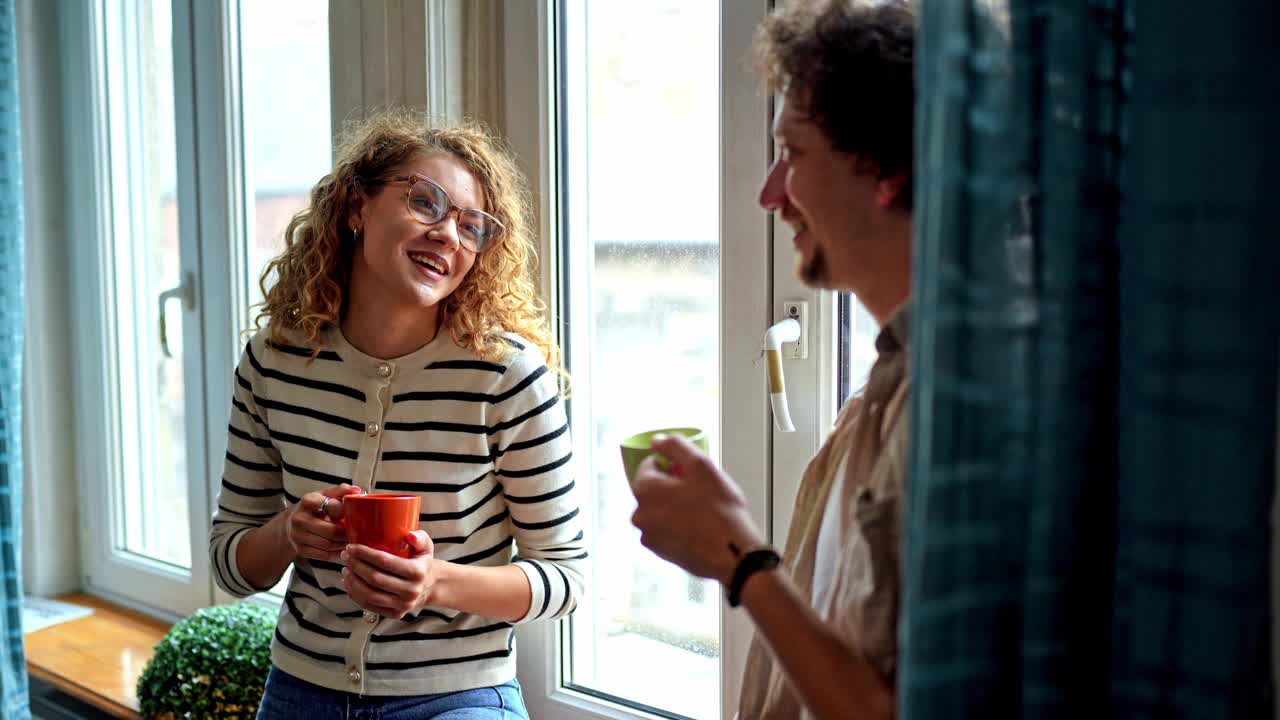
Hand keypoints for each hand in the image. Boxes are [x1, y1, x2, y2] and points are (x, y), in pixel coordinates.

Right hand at [284, 484, 363, 562]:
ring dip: (343, 544)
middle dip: (347, 533)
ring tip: (352, 541)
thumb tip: (357, 490)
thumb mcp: (325, 494)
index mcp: (308, 501)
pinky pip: (323, 556)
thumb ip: (341, 491)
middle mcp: (299, 519)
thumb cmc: (315, 507)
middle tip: (358, 533)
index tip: (355, 515)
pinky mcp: (299, 550)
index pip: (332, 507)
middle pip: (331, 531)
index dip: (346, 512)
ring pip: (328, 545)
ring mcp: (297, 536)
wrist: (291, 522)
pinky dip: (336, 554)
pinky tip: (343, 549)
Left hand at [341, 531, 436, 618]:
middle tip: (345, 556)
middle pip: (375, 579)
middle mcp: (411, 591)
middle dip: (355, 566)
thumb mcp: (426, 546)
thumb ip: (419, 537)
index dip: (364, 553)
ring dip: (353, 581)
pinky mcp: (395, 614)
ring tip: (346, 569)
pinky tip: (349, 583)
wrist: (429, 586)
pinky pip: (370, 606)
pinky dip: (355, 595)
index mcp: (417, 572)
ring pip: (369, 595)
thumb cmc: (421, 562)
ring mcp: (403, 605)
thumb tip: (409, 535)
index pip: (385, 561)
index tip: (351, 547)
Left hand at [630, 434, 765, 584]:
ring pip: (660, 509)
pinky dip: (678, 525)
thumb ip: (676, 446)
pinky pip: (666, 529)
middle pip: (654, 488)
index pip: (651, 465)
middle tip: (701, 491)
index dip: (673, 465)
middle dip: (673, 486)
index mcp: (644, 490)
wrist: (732, 554)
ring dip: (676, 506)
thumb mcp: (701, 465)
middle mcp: (639, 514)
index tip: (692, 474)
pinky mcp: (660, 552)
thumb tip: (657, 440)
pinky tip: (699, 527)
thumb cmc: (719, 510)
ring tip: (702, 511)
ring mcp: (648, 536)